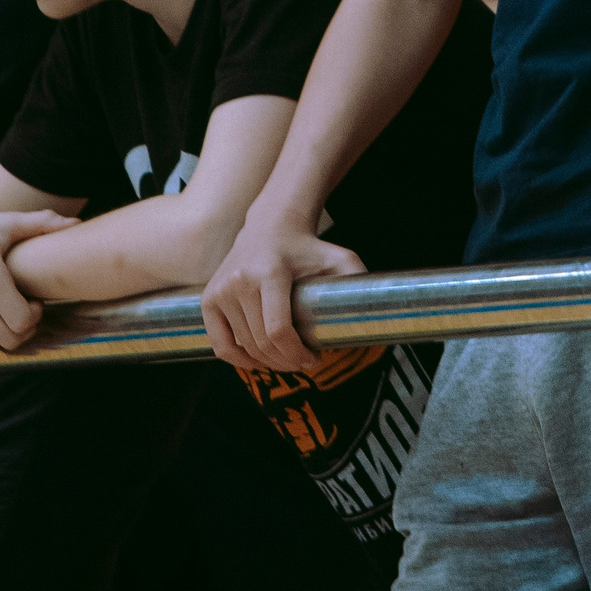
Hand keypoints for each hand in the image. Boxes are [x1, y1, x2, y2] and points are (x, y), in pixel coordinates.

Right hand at [0, 206, 75, 355]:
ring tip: (4, 311)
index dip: (35, 315)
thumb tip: (78, 222)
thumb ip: (44, 223)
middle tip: (24, 311)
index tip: (34, 302)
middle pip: (8, 337)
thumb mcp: (7, 223)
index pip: (22, 320)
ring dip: (1, 332)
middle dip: (23, 328)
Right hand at [200, 211, 365, 373]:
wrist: (270, 226)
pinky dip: (238, 360)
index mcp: (270, 272)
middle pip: (262, 343)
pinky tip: (258, 361)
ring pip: (244, 347)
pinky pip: (219, 345)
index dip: (297, 355)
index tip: (315, 360)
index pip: (278, 331)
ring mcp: (221, 290)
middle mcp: (240, 280)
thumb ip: (358, 281)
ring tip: (288, 359)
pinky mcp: (208, 299)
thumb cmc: (309, 247)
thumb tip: (382, 312)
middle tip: (305, 364)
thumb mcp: (340, 258)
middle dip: (287, 362)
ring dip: (267, 362)